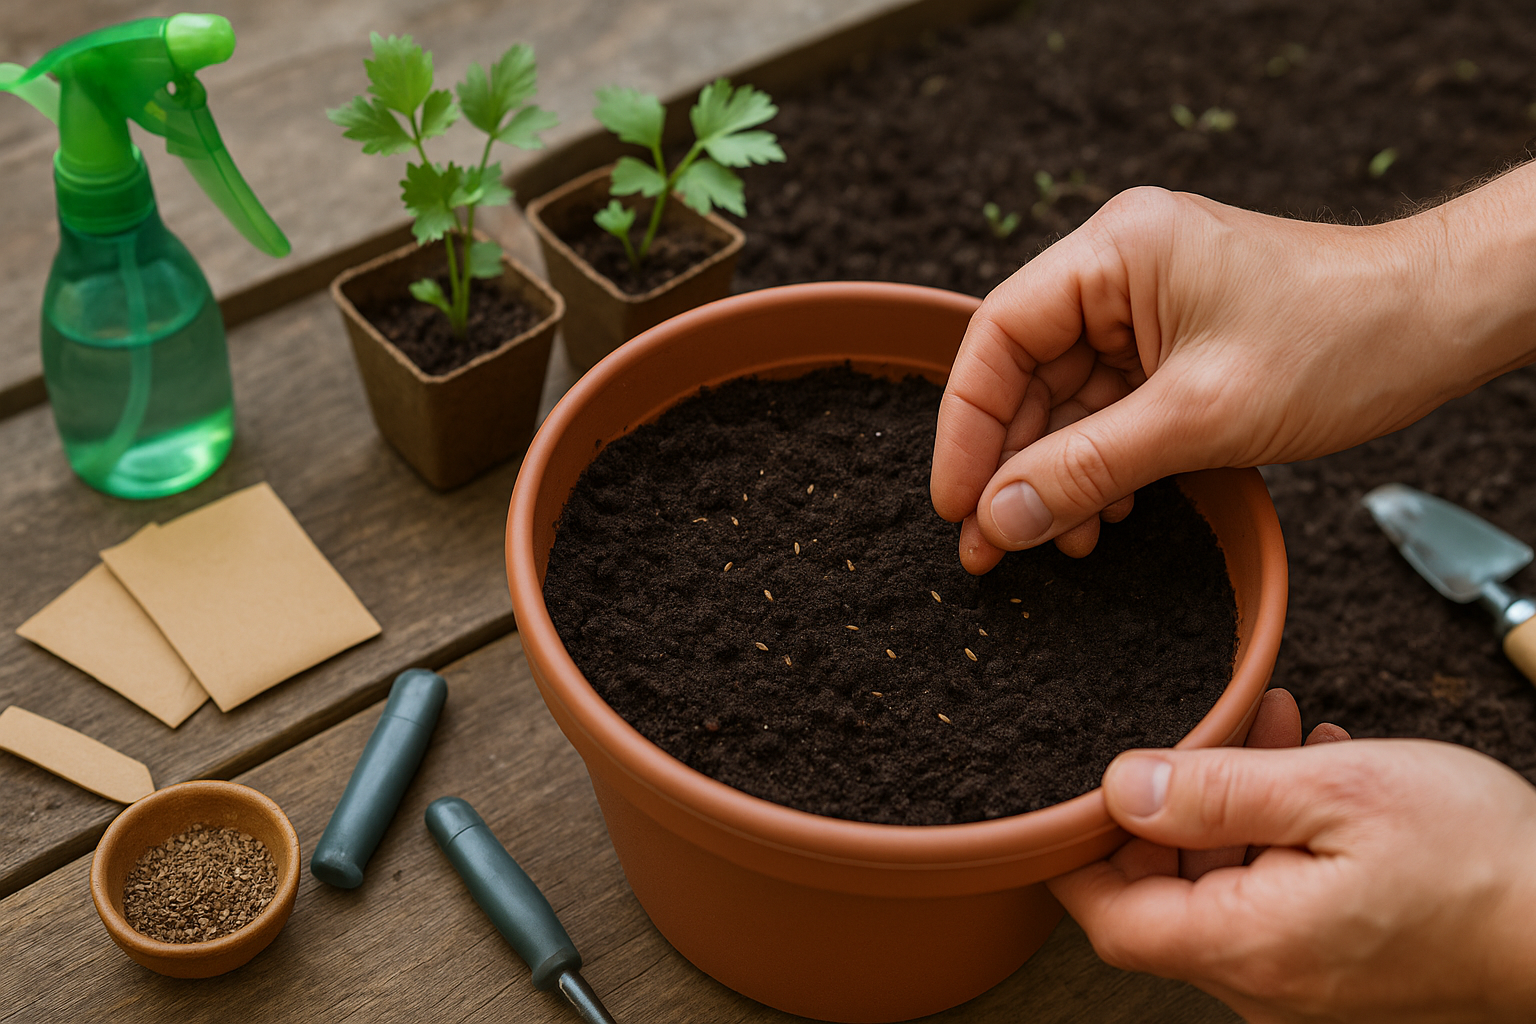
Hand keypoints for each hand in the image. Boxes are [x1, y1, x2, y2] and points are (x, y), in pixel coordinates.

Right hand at [932, 168, 1535, 571]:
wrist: (1443, 324)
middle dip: (1011, 464)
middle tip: (988, 545)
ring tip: (1054, 543)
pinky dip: (1102, 464)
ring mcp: (1149, 306)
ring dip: (1058, 474)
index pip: (999, 335)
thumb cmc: (1341, 342)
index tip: (956, 501)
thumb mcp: (1198, 418)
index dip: (967, 424)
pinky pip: (1113, 407)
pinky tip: (1103, 515)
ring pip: (1068, 399)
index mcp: (1115, 252)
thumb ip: (1086, 469)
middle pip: (1027, 373)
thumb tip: (999, 518)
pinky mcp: (1176, 342)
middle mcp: (1121, 269)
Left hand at [1048, 695, 1535, 1022]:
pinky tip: (1313, 771)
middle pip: (1162, 896)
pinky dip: (1277, 833)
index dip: (1077, 852)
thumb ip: (1215, 791)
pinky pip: (1276, 897)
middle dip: (1170, 805)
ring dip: (1232, 804)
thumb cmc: (1479, 860)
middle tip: (1210, 731)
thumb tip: (1121, 788)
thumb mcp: (1334, 792)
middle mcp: (1265, 981)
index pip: (1109, 915)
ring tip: (1273, 730)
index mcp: (1247, 945)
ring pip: (1225, 885)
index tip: (1072, 791)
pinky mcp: (1341, 966)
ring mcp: (1305, 980)